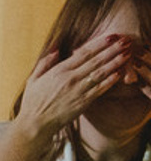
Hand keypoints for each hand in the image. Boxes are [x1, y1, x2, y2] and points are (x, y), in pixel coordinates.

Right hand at [12, 28, 139, 152]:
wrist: (35, 123)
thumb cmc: (33, 102)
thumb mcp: (33, 79)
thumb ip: (45, 62)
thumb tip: (56, 48)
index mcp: (59, 71)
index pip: (83, 53)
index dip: (99, 44)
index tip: (111, 36)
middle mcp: (71, 79)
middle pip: (96, 61)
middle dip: (112, 50)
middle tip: (126, 41)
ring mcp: (78, 90)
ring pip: (101, 73)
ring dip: (116, 62)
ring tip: (128, 54)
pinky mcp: (83, 102)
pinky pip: (100, 89)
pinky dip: (111, 81)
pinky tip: (120, 73)